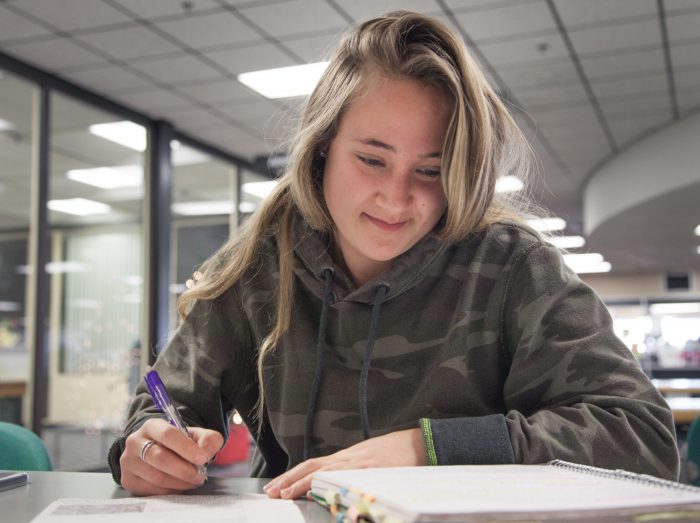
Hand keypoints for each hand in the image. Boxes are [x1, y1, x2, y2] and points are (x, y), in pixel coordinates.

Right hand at [120, 418, 222, 495]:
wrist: (158, 451)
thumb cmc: (179, 443)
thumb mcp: (197, 435)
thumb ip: (208, 439)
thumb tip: (205, 453)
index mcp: (152, 426)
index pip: (168, 434)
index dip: (186, 448)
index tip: (202, 459)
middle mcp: (135, 442)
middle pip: (160, 458)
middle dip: (184, 470)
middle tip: (199, 476)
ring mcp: (129, 462)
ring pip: (156, 477)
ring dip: (180, 482)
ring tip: (193, 481)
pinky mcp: (128, 480)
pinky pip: (152, 490)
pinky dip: (170, 490)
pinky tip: (180, 486)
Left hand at [264, 428, 424, 498]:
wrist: (420, 444)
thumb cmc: (397, 454)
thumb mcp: (371, 460)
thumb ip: (353, 470)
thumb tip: (337, 484)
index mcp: (347, 458)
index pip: (313, 465)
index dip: (293, 476)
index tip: (276, 487)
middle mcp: (348, 459)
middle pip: (311, 467)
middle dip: (288, 480)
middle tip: (270, 492)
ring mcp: (358, 464)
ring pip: (322, 471)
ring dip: (300, 482)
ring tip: (283, 493)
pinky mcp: (371, 470)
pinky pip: (344, 477)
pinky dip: (328, 483)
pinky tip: (316, 490)